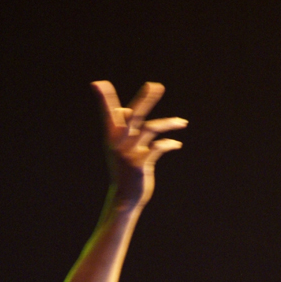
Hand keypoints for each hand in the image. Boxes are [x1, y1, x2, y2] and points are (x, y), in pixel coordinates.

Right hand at [92, 80, 186, 207]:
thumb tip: (125, 110)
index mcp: (112, 137)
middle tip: (155, 85)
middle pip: (133, 115)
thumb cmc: (124, 171)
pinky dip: (169, 144)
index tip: (97, 83)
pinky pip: (158, 148)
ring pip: (150, 129)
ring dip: (168, 123)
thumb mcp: (120, 149)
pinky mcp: (141, 164)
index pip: (107, 113)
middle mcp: (119, 142)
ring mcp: (130, 152)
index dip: (104, 98)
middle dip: (144, 99)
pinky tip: (176, 145)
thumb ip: (124, 129)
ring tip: (182, 122)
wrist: (124, 198)